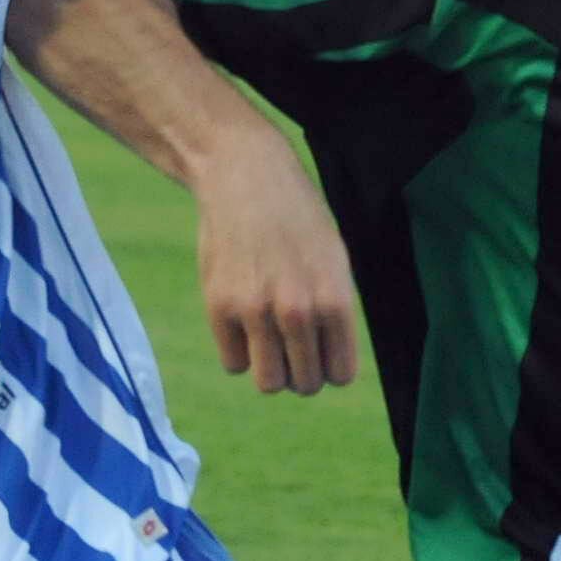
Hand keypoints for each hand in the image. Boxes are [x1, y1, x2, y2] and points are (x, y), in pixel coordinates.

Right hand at [193, 129, 358, 395]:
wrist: (245, 176)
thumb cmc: (296, 219)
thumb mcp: (333, 261)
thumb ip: (333, 313)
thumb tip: (324, 367)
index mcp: (335, 298)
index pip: (341, 374)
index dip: (331, 367)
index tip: (322, 350)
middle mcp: (298, 309)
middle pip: (305, 384)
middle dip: (301, 373)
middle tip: (294, 346)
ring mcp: (256, 310)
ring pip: (269, 383)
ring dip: (272, 371)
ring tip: (270, 342)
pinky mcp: (219, 307)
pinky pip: (234, 363)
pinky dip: (240, 351)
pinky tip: (244, 321)